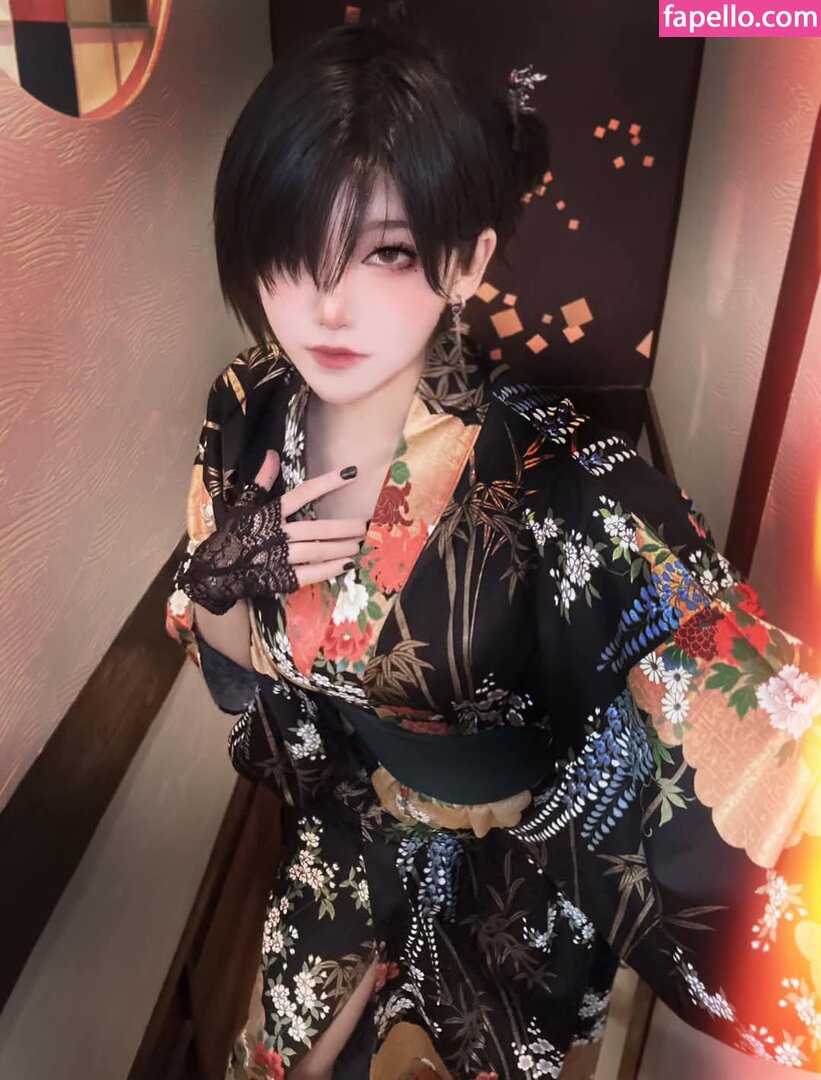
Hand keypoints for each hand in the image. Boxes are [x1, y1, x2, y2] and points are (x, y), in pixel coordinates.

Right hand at [174, 449, 365, 614]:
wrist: (215, 570)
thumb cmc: (233, 534)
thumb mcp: (244, 504)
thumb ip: (262, 480)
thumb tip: (273, 454)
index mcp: (268, 513)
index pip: (302, 493)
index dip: (327, 482)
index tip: (352, 473)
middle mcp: (275, 534)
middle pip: (316, 527)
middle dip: (343, 527)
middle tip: (364, 524)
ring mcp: (278, 558)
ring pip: (316, 550)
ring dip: (340, 547)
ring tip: (359, 544)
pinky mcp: (280, 578)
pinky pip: (310, 573)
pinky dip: (329, 569)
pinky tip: (346, 565)